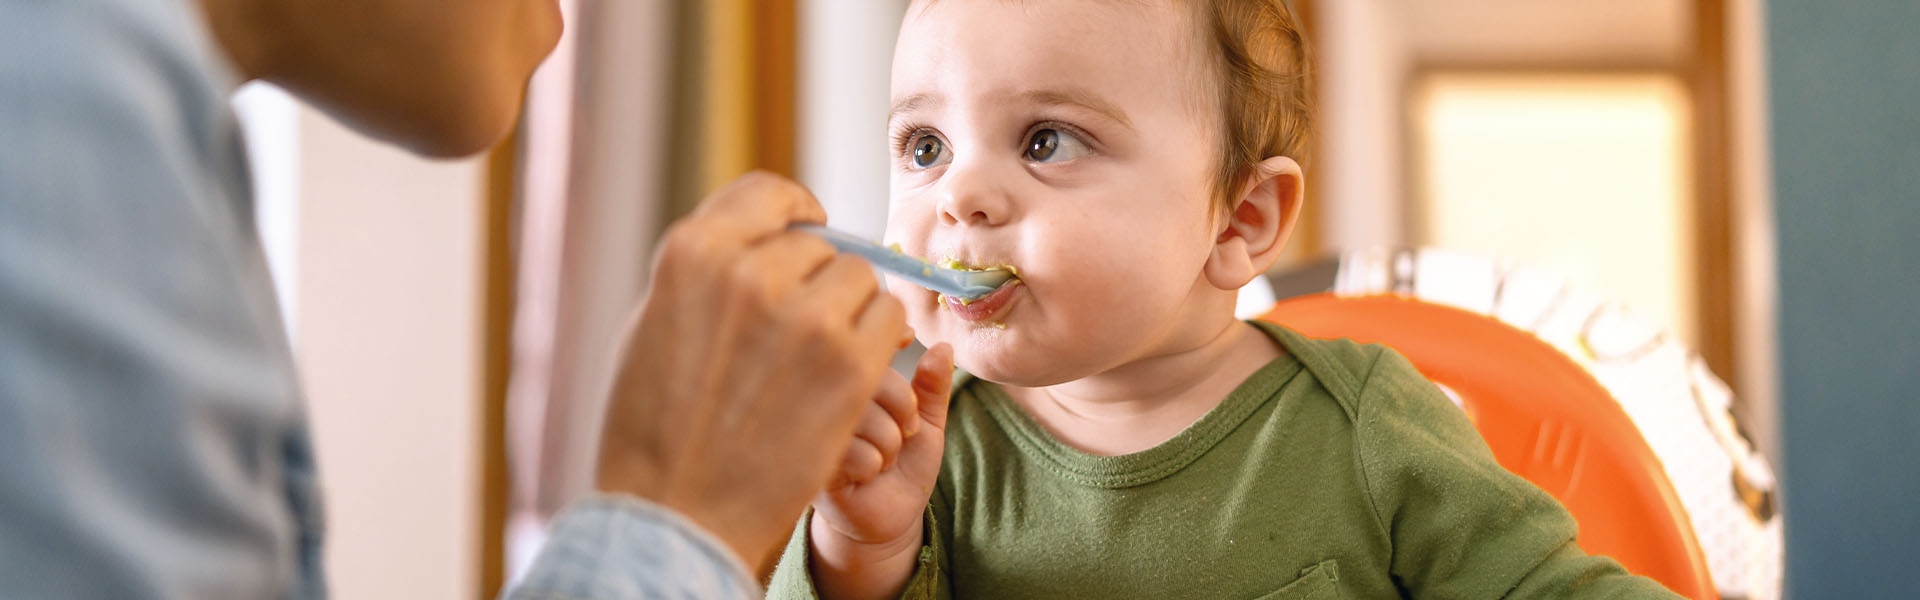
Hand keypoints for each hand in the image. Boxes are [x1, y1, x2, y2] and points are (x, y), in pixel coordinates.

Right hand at [594, 171, 909, 572]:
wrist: (677, 515)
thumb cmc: (656, 427)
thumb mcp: (658, 322)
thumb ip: (711, 273)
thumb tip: (763, 237)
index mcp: (693, 252)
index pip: (768, 192)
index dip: (794, 210)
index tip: (806, 230)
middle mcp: (751, 273)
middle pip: (820, 244)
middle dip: (817, 278)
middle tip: (801, 327)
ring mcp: (807, 317)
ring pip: (861, 279)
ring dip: (851, 311)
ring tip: (818, 358)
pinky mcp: (852, 365)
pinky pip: (890, 321)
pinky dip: (879, 342)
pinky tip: (847, 375)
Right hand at [809, 343, 954, 599]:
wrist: (887, 518)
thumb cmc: (904, 466)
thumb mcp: (926, 423)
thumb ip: (933, 387)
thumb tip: (944, 347)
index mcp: (851, 382)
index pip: (867, 342)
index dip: (890, 339)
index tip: (909, 340)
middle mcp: (826, 400)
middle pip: (869, 378)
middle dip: (903, 407)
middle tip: (906, 432)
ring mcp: (816, 431)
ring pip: (863, 417)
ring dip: (888, 444)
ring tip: (883, 458)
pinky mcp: (812, 463)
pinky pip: (852, 452)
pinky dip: (871, 466)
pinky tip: (864, 476)